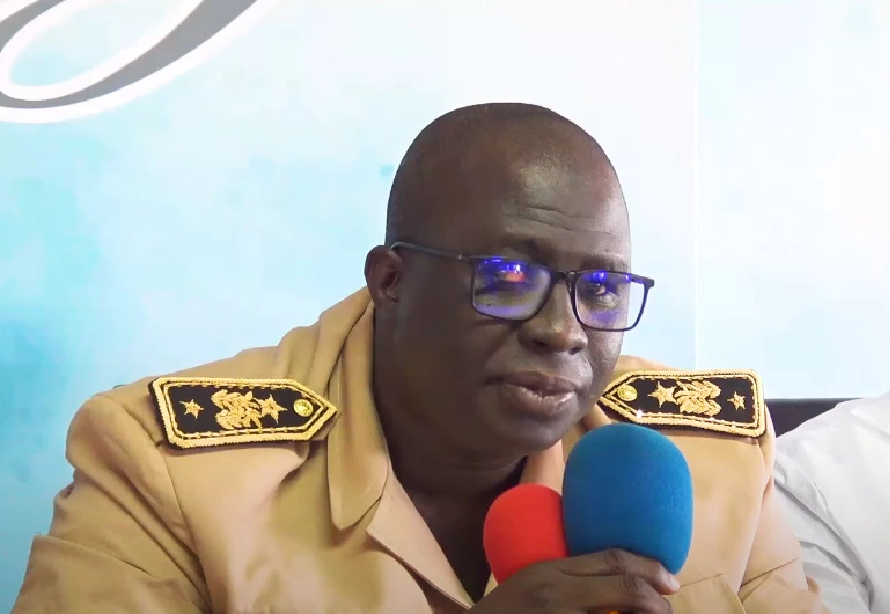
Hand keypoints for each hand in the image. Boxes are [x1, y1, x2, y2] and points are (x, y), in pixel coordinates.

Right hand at [472, 549, 678, 612]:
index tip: (670, 579)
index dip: (648, 568)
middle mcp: (557, 595)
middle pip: (624, 590)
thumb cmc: (501, 613)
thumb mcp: (529, 583)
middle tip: (668, 608)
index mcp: (549, 571)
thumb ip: (565, 577)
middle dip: (657, 602)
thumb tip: (612, 578)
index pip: (611, 560)